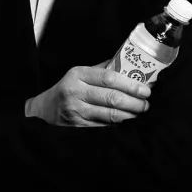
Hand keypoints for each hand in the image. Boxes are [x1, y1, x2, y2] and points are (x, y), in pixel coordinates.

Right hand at [24, 60, 150, 126]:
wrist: (44, 109)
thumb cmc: (68, 88)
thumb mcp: (80, 74)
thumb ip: (103, 70)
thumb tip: (132, 66)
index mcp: (78, 74)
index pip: (109, 78)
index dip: (130, 84)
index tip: (146, 89)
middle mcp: (75, 91)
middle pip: (112, 97)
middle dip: (134, 102)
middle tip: (146, 104)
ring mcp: (75, 110)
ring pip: (110, 114)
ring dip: (129, 114)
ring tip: (139, 112)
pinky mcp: (77, 125)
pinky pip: (104, 125)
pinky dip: (118, 122)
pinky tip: (126, 119)